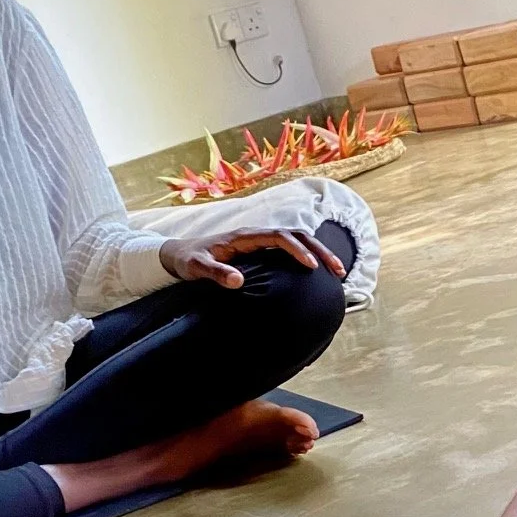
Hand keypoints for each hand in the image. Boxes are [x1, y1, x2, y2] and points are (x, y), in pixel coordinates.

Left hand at [158, 230, 345, 289]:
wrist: (178, 254)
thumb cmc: (188, 261)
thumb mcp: (197, 269)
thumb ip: (215, 273)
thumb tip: (238, 281)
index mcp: (244, 237)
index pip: (279, 237)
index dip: (298, 250)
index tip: (312, 266)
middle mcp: (256, 235)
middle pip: (296, 235)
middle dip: (319, 249)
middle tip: (338, 269)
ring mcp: (260, 241)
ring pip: (297, 240)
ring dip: (319, 252)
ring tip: (337, 271)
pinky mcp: (261, 250)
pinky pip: (290, 249)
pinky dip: (309, 256)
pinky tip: (320, 273)